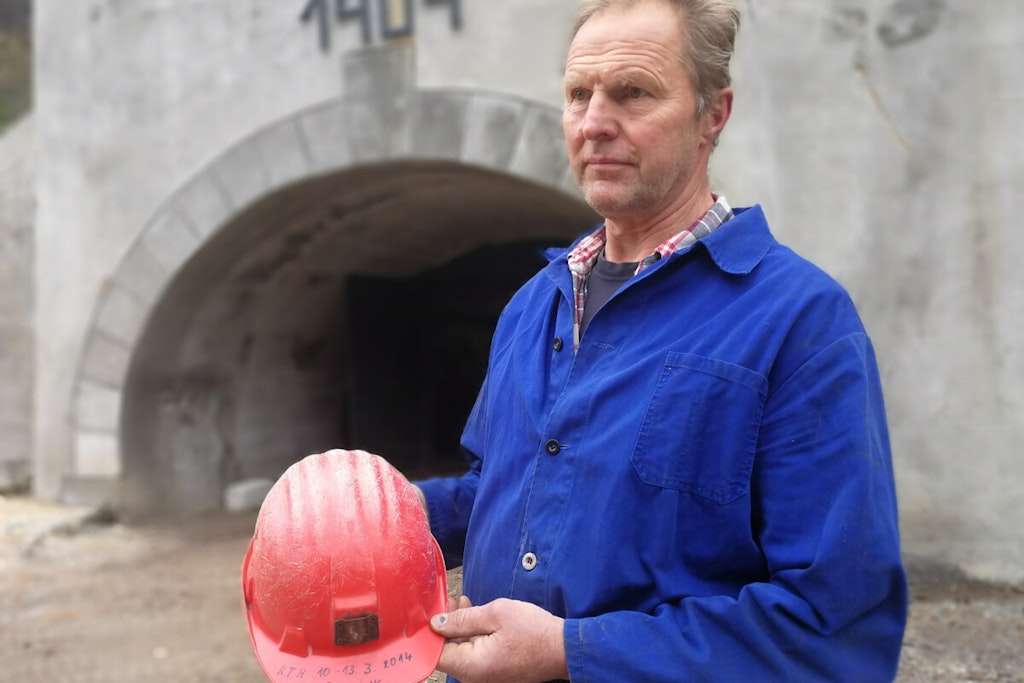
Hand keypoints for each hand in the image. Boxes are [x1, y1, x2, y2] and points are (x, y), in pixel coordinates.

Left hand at [430, 596, 568, 682]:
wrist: (563, 649)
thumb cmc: (534, 632)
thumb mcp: (496, 614)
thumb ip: (463, 618)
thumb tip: (436, 622)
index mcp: (472, 665)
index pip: (434, 654)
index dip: (429, 632)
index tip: (431, 611)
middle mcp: (474, 677)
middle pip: (447, 652)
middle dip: (445, 625)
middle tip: (452, 601)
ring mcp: (484, 676)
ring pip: (460, 651)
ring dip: (459, 627)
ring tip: (464, 603)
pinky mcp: (492, 671)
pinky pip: (473, 654)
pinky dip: (471, 635)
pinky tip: (476, 616)